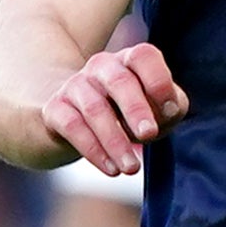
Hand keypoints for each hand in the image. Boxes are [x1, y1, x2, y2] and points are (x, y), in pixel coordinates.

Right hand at [40, 41, 187, 176]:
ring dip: (115, 140)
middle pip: (119, 81)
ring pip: (95, 109)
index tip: (170, 112)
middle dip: (135, 109)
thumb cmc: (125, 114)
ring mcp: (75, 86)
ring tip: (132, 168)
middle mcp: (102, 67)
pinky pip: (72, 127)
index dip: (158, 81)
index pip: (144, 57)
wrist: (73, 121)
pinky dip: (93, 150)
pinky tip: (111, 169)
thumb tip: (168, 112)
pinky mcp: (55, 109)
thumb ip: (171, 108)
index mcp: (130, 61)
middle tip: (149, 135)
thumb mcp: (154, 109)